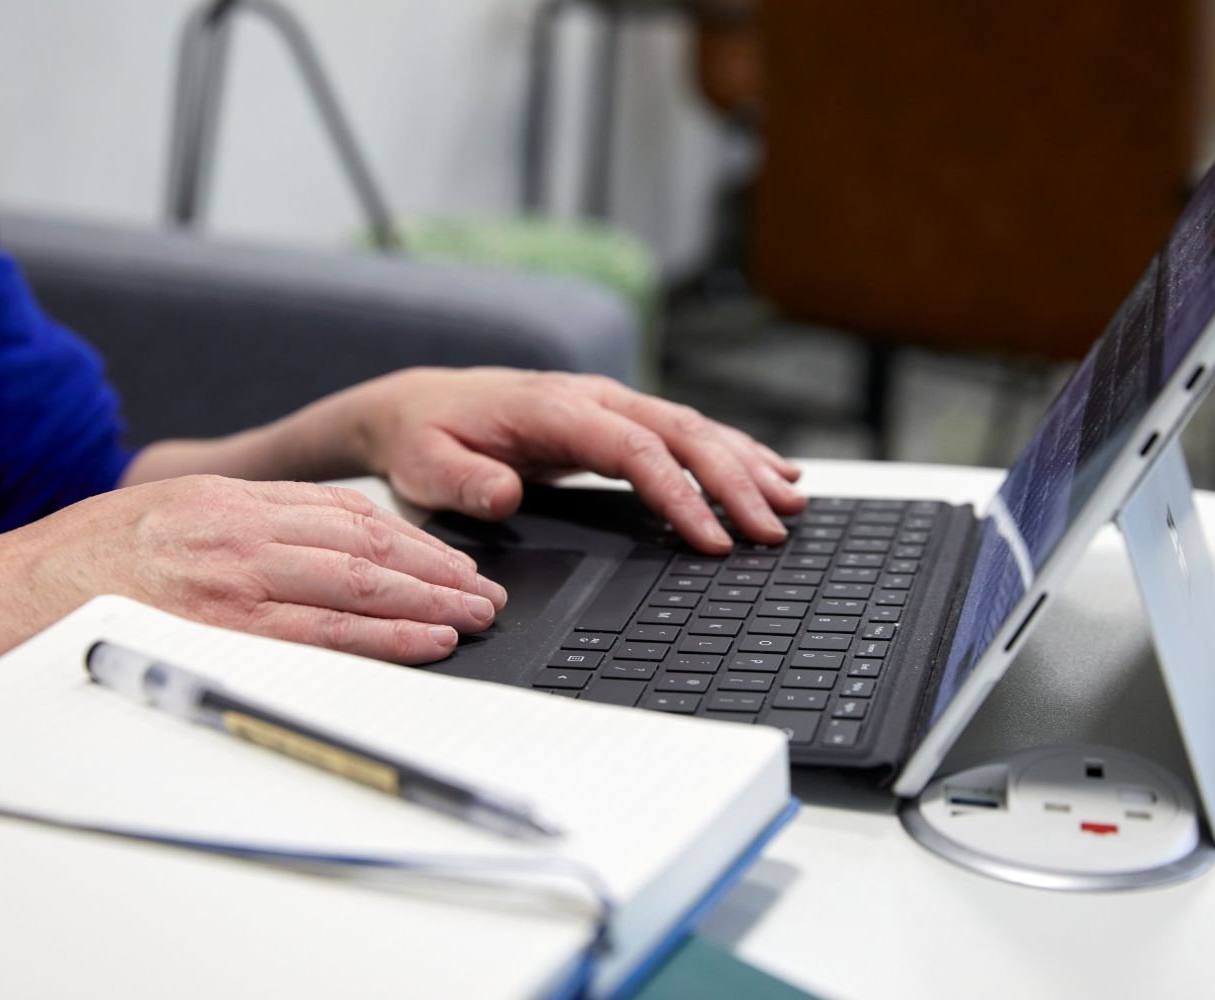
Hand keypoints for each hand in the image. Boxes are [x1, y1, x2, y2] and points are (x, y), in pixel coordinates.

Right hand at [0, 476, 504, 665]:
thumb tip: (307, 544)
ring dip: (429, 601)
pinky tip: (426, 642)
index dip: (409, 537)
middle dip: (437, 567)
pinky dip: (385, 637)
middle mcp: (238, 531)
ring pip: (359, 583)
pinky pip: (324, 634)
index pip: (344, 512)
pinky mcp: (222, 630)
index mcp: (227, 500)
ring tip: (475, 616)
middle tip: (485, 590)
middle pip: (367, 544)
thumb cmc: (73, 569)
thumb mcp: (162, 515)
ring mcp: (232, 580)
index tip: (449, 557)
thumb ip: (235, 523)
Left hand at [322, 368, 805, 552]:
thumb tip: (507, 494)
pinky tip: (770, 472)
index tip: (712, 539)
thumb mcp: (427, 466)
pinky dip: (732, 452)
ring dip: (746, 464)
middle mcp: (593, 398)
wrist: (421, 405)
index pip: (635, 448)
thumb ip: (465, 482)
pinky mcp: (617, 420)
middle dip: (734, 481)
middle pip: (682, 432)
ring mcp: (610, 404)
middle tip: (773, 530)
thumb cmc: (428, 437)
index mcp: (554, 408)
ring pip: (694, 427)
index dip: (680, 493)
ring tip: (793, 503)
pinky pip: (684, 433)